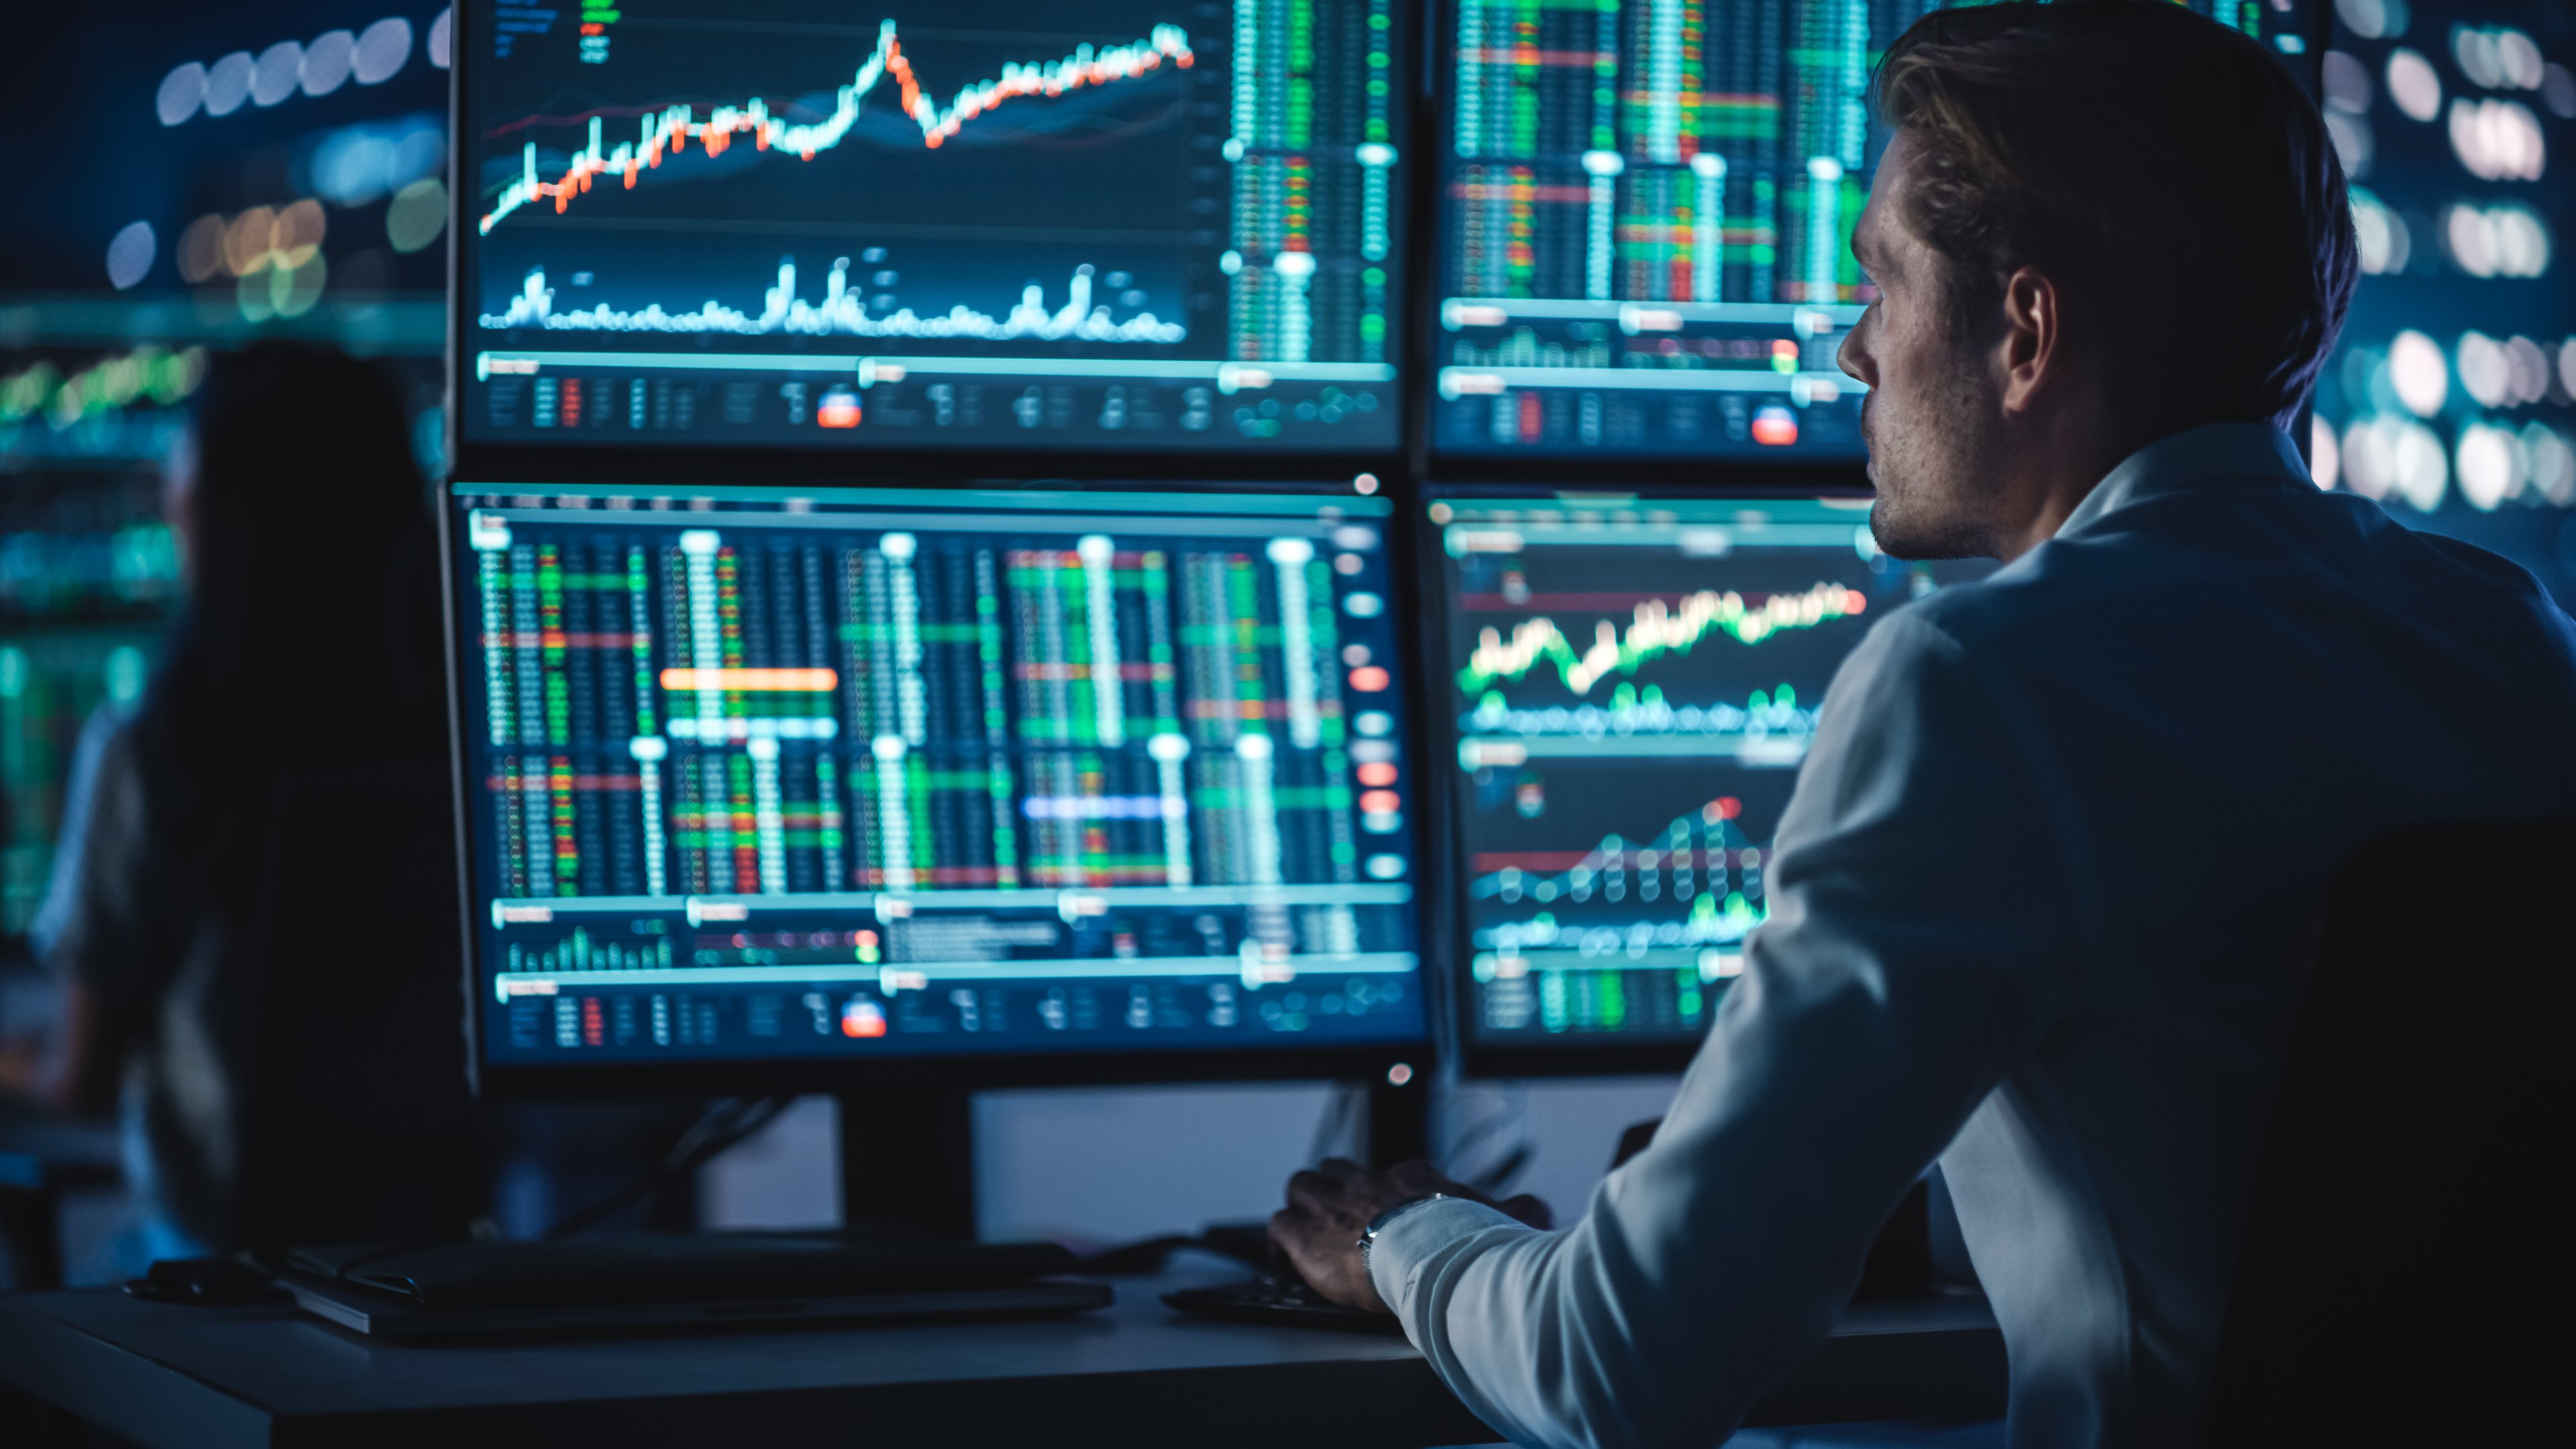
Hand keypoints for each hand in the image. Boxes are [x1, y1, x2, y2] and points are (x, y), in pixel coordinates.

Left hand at [1268, 1158, 1552, 1311]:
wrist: (1432, 1258)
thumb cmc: (1465, 1242)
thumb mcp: (1501, 1220)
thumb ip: (1519, 1212)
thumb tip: (1539, 1209)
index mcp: (1412, 1178)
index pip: (1391, 1172)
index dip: (1384, 1193)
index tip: (1387, 1214)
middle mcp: (1368, 1183)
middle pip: (1335, 1169)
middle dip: (1332, 1189)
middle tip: (1337, 1220)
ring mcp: (1333, 1206)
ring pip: (1301, 1186)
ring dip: (1302, 1209)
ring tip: (1308, 1239)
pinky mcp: (1307, 1236)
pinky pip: (1279, 1226)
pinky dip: (1280, 1245)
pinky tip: (1289, 1266)